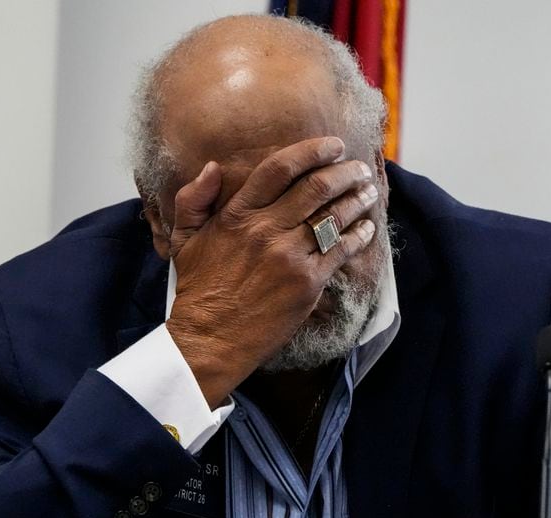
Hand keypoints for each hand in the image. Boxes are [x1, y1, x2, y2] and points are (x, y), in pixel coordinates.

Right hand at [166, 137, 377, 407]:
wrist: (210, 339)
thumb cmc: (198, 290)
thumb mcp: (182, 239)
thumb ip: (193, 198)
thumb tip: (213, 166)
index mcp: (238, 215)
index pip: (280, 168)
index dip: (312, 151)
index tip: (333, 145)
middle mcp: (266, 230)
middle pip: (317, 187)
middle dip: (345, 172)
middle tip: (359, 169)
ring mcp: (289, 256)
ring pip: (334, 216)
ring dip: (357, 199)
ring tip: (368, 192)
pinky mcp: (307, 283)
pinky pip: (342, 251)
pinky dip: (359, 235)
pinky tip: (367, 228)